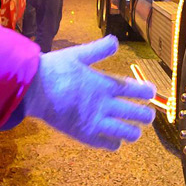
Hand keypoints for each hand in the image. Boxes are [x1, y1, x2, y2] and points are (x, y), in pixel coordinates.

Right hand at [18, 36, 155, 149]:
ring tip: (135, 132)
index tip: (151, 92)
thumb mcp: (78, 54)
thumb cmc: (55, 70)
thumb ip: (99, 49)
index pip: (136, 89)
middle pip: (137, 113)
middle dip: (147, 116)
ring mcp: (96, 121)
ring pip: (126, 132)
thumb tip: (115, 40)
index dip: (147, 92)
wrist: (35, 90)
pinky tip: (115, 141)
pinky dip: (114, 144)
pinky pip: (107, 144)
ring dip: (134, 132)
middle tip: (148, 116)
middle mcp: (105, 104)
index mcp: (105, 84)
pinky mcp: (84, 135)